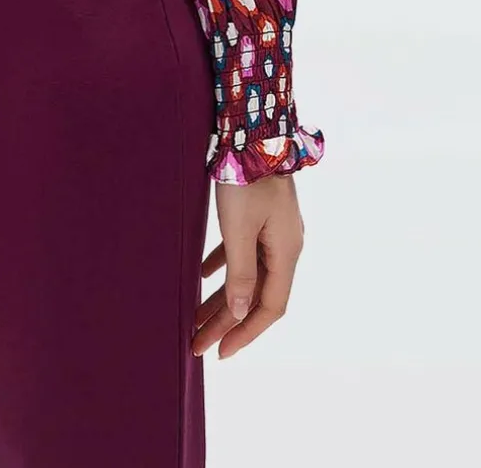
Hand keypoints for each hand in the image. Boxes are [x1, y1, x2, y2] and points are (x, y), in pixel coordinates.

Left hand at [192, 173, 304, 359]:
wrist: (252, 128)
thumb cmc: (246, 176)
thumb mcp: (239, 228)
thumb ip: (240, 272)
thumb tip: (238, 313)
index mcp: (286, 252)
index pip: (269, 308)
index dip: (244, 332)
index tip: (218, 352)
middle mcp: (284, 245)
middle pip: (256, 295)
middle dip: (226, 322)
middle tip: (197, 343)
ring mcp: (273, 229)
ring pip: (247, 274)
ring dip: (221, 297)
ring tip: (194, 317)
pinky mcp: (259, 214)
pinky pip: (241, 251)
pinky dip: (222, 266)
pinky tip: (202, 275)